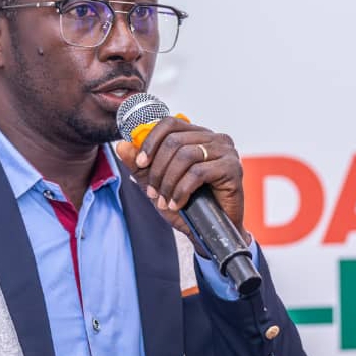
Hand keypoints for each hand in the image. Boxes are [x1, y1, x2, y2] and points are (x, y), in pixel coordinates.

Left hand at [115, 116, 250, 248]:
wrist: (211, 231)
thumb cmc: (188, 205)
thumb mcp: (157, 184)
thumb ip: (140, 166)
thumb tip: (122, 145)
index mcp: (197, 135)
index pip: (170, 124)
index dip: (151, 141)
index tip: (140, 162)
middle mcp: (214, 138)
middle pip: (175, 141)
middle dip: (157, 169)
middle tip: (152, 192)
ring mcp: (226, 152)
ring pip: (186, 156)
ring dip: (168, 182)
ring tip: (164, 201)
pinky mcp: (233, 168)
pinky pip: (199, 172)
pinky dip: (182, 190)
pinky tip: (177, 204)